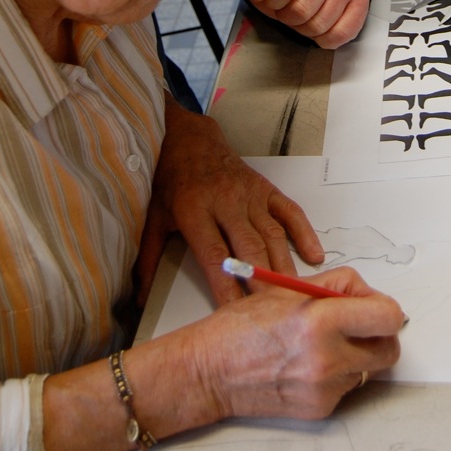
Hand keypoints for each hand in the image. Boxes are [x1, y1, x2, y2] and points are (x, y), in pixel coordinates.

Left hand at [135, 99, 325, 304]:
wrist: (191, 137)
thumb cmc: (172, 178)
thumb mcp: (153, 216)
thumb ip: (148, 258)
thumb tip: (136, 297)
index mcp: (195, 209)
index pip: (214, 254)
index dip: (225, 285)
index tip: (234, 313)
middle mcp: (226, 201)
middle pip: (249, 247)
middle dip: (262, 281)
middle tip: (274, 311)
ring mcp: (249, 194)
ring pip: (272, 234)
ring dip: (284, 265)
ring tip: (295, 294)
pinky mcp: (265, 188)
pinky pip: (289, 211)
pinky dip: (304, 232)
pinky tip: (313, 255)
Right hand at [190, 266, 404, 421]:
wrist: (210, 372)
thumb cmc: (243, 326)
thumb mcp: (289, 289)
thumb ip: (338, 286)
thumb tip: (369, 295)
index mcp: (320, 321)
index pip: (388, 317)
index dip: (384, 308)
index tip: (372, 306)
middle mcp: (328, 360)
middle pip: (389, 350)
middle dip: (378, 335)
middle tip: (356, 324)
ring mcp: (326, 390)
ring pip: (369, 370)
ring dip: (357, 355)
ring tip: (323, 343)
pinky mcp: (321, 410)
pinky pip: (347, 387)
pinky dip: (337, 374)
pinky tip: (308, 364)